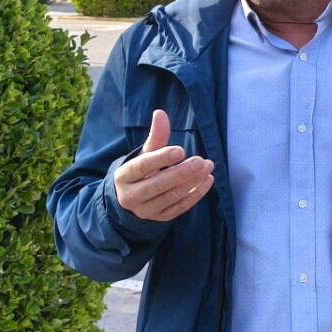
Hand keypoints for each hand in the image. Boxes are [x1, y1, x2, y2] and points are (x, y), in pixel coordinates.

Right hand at [112, 109, 214, 223]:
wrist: (131, 200)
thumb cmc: (140, 171)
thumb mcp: (144, 155)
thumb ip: (155, 137)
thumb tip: (160, 113)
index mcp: (123, 176)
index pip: (141, 167)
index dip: (161, 158)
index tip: (180, 150)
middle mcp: (131, 196)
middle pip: (158, 184)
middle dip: (182, 172)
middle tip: (201, 160)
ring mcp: (146, 210)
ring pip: (171, 197)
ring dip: (192, 182)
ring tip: (207, 168)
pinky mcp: (160, 219)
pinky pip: (180, 208)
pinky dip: (195, 195)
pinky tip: (207, 181)